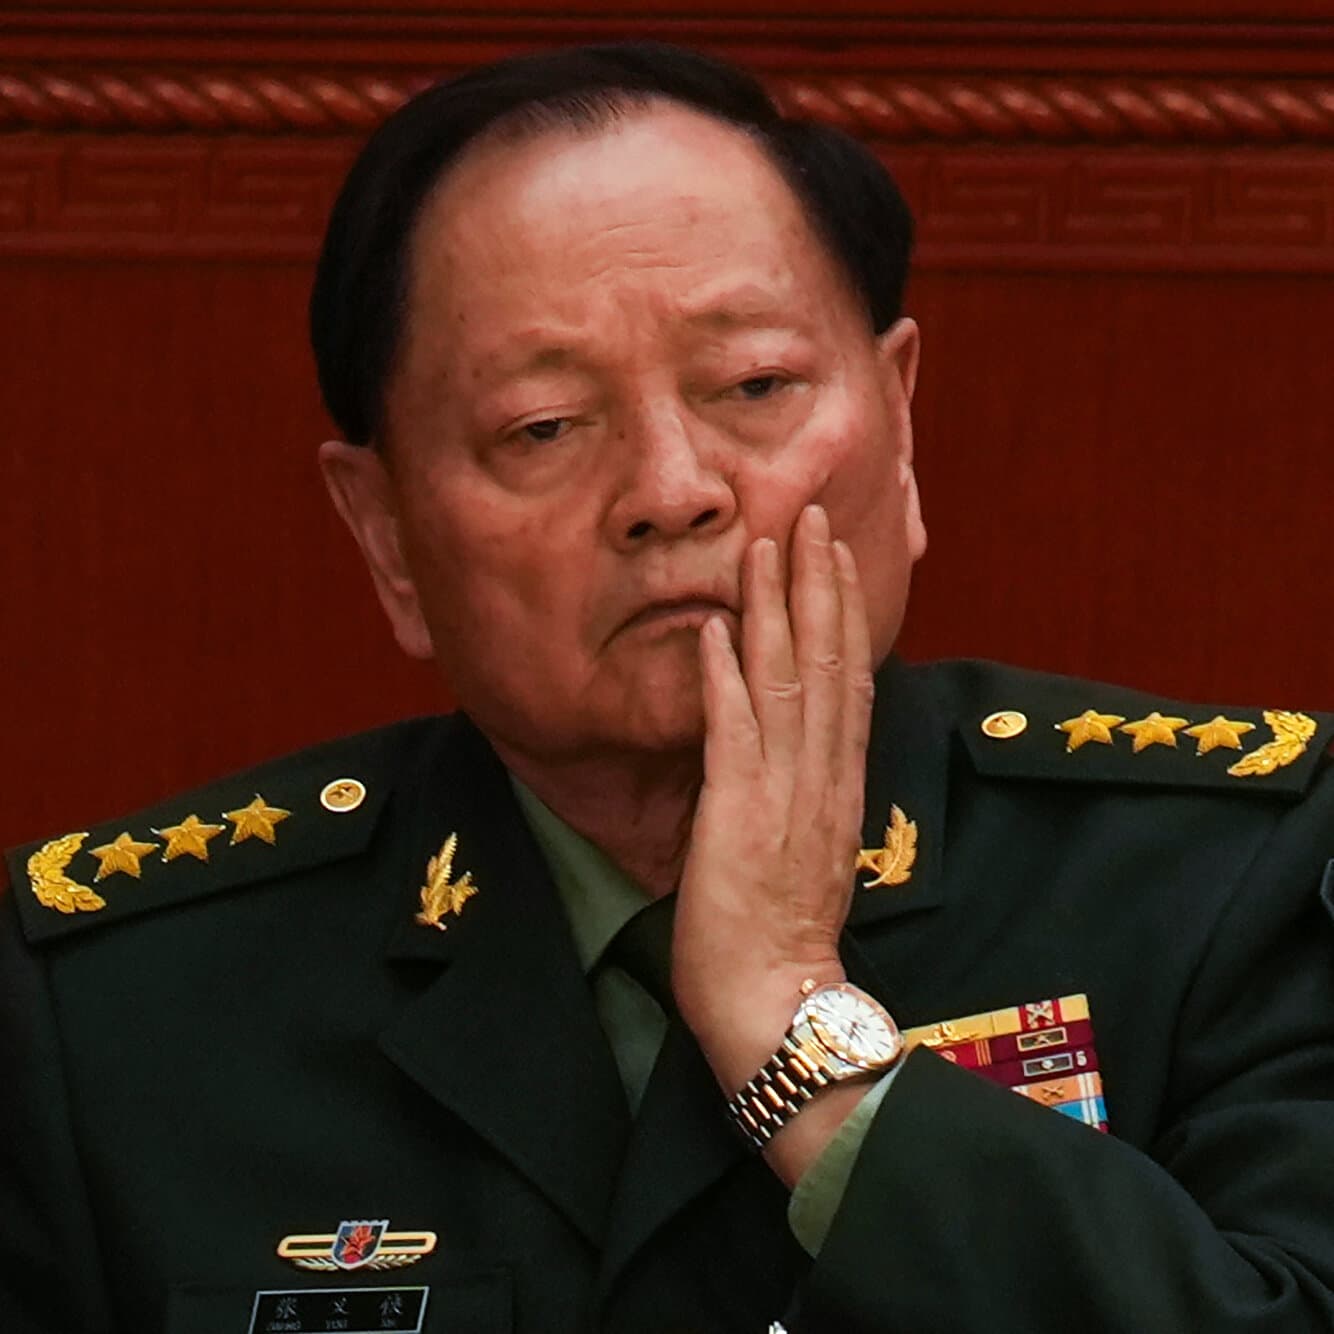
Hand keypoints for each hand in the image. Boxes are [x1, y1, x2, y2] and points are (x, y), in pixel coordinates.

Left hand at [673, 504, 874, 1104]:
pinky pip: (735, 731)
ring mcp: (784, 791)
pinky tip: (715, 625)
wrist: (776, 1002)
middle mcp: (821, 776)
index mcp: (837, 784)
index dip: (840, 612)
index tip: (834, 556)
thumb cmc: (783, 938)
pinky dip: (726, 676)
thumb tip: (801, 754)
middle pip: (826, 662)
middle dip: (817, 584)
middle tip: (810, 516)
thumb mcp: (809, 853)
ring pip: (788, 680)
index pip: (847, 680)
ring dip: (776, 608)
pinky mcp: (739, 814)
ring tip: (767, 544)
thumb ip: (808, 796)